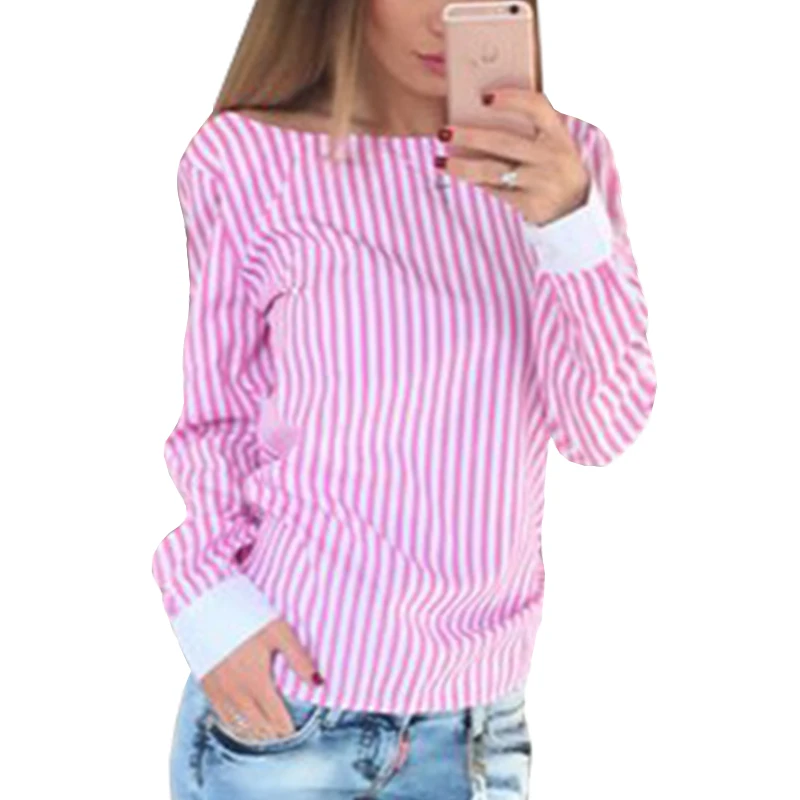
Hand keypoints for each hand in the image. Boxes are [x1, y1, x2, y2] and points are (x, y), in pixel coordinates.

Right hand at [200, 616, 322, 741]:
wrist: (207, 606)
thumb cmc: (248, 615)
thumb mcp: (279, 631)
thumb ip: (299, 659)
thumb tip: (318, 682)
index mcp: (257, 680)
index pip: (275, 715)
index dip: (285, 727)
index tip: (292, 732)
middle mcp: (237, 691)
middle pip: (257, 722)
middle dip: (271, 732)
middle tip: (281, 737)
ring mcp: (219, 689)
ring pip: (238, 723)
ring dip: (252, 731)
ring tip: (263, 735)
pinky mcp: (205, 683)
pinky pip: (220, 714)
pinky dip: (232, 724)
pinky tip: (237, 723)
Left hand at [437, 88, 590, 225]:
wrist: (575, 209)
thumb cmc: (554, 168)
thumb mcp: (553, 145)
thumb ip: (530, 131)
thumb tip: (481, 116)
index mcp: (558, 134)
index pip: (537, 107)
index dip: (511, 99)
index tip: (484, 96)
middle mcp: (552, 156)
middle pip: (503, 141)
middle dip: (470, 135)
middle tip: (444, 131)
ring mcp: (542, 181)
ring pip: (493, 170)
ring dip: (463, 166)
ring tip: (441, 161)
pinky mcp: (531, 203)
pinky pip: (496, 190)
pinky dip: (476, 183)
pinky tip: (459, 176)